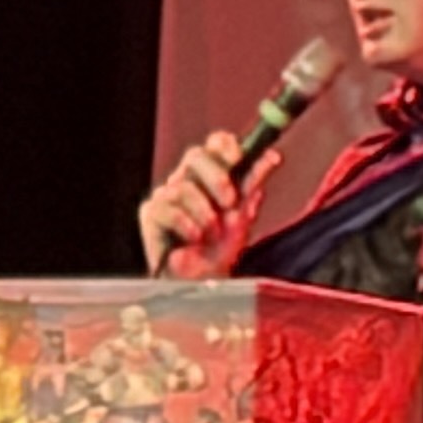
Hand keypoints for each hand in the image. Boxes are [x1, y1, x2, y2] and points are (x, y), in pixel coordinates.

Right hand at [137, 129, 268, 278]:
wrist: (205, 278)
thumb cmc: (222, 245)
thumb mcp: (245, 212)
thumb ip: (254, 182)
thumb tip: (272, 155)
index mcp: (209, 175)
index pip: (213, 144)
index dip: (224, 145)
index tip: (238, 158)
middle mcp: (185, 180)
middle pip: (194, 156)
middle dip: (216, 178)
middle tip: (230, 201)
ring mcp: (166, 195)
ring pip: (183, 187)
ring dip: (204, 215)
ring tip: (211, 233)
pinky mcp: (151, 213)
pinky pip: (169, 209)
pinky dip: (187, 226)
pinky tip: (193, 240)